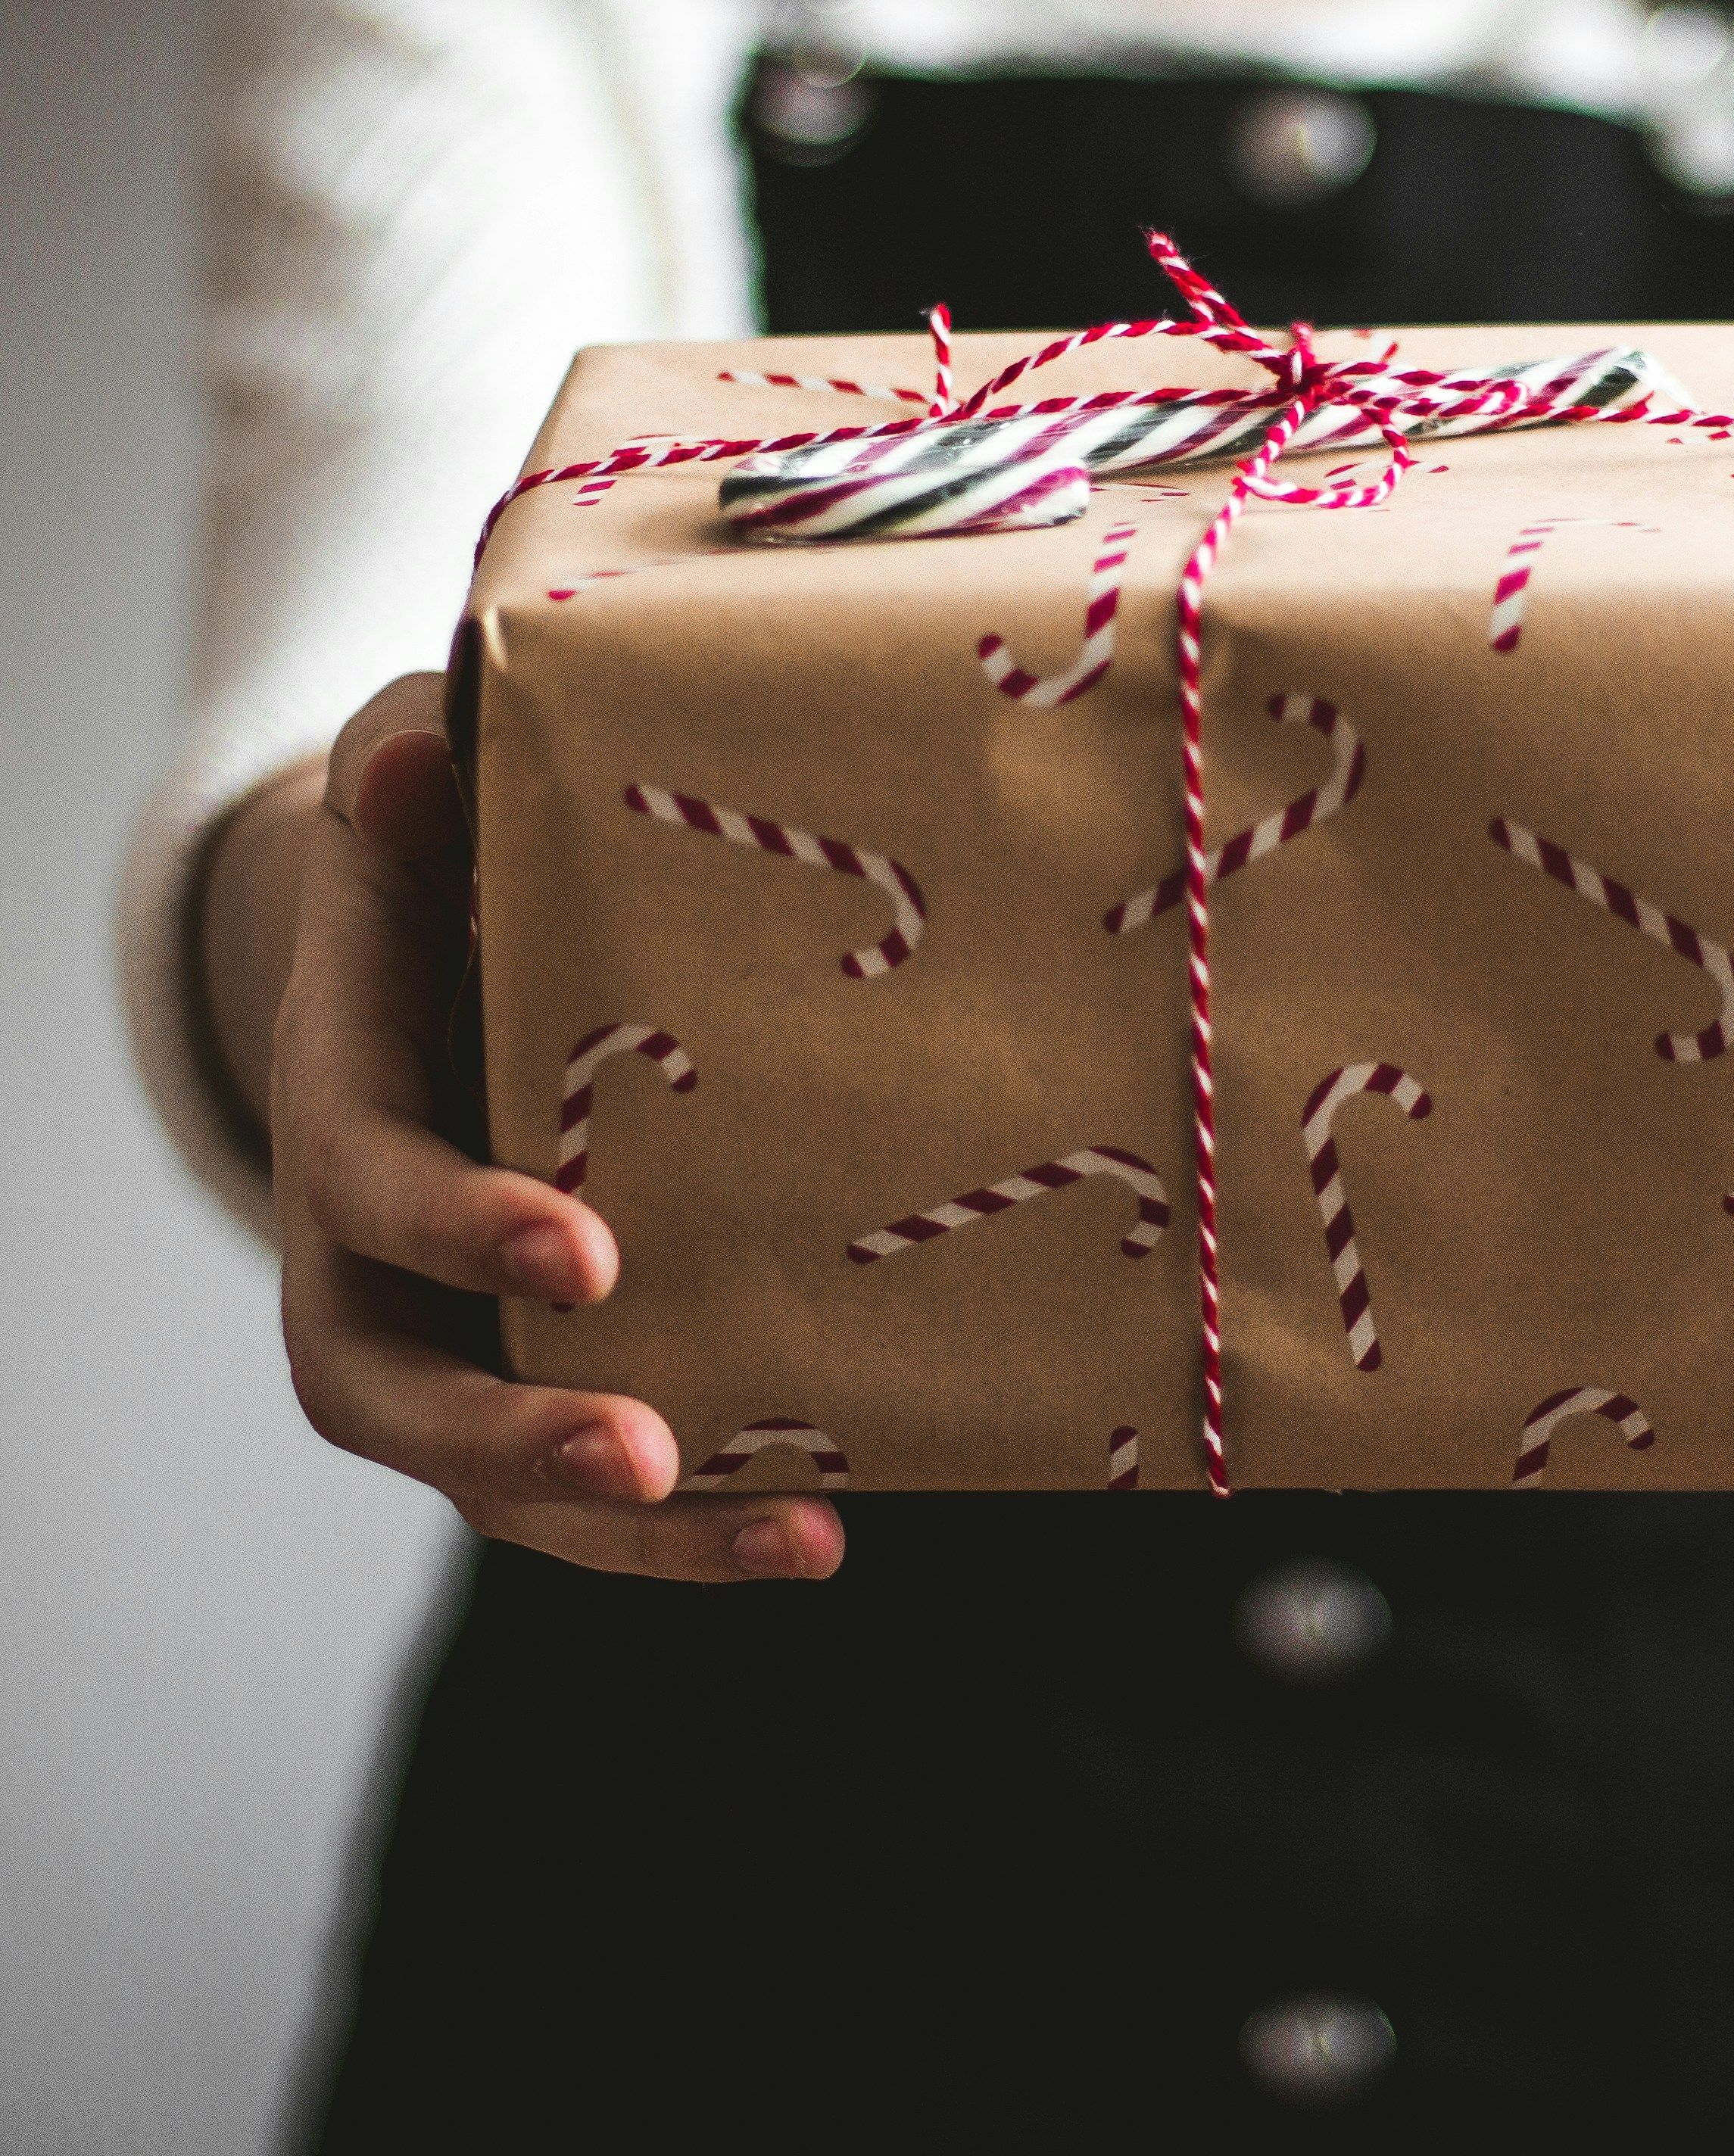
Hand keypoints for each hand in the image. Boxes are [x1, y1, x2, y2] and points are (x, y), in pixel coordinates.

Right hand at [260, 673, 844, 1580]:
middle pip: (393, 1394)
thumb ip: (411, 774)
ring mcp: (449, 1330)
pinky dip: (695, 1525)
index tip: (587, 1250)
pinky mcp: (536, 1368)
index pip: (370, 1189)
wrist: (437, 954)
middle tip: (644, 1454)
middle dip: (512, 1436)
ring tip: (798, 1535)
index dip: (461, 1226)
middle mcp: (370, 1254)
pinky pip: (589, 1481)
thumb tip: (413, 761)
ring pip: (494, 1479)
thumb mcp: (418, 790)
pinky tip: (825, 1524)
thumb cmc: (439, 865)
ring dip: (636, 1532)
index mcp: (344, 1105)